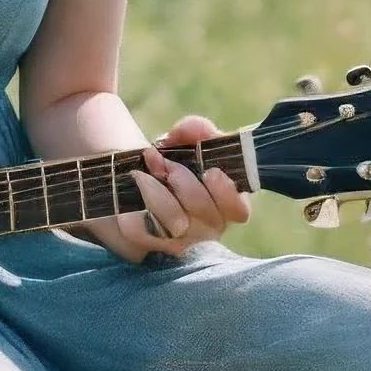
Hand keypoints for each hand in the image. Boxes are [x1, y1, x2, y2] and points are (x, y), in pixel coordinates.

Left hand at [79, 114, 251, 264]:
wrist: (132, 167)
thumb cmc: (169, 156)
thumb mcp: (184, 138)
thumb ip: (197, 130)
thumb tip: (200, 129)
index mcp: (224, 203)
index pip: (238, 210)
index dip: (227, 194)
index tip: (211, 172)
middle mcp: (206, 226)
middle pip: (207, 217)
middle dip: (185, 183)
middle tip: (165, 162)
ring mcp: (178, 239)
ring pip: (175, 224)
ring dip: (160, 190)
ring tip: (148, 165)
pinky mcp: (147, 241)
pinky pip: (142, 228)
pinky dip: (137, 201)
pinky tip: (134, 180)